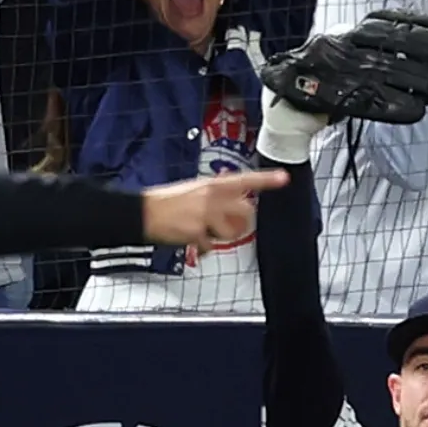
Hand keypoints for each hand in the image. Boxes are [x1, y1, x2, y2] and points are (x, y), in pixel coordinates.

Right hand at [142, 169, 288, 254]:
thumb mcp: (193, 190)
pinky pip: (211, 245)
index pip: (245, 180)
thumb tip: (230, 202)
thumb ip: (214, 194)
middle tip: (231, 227)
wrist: (143, 212)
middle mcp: (211, 197)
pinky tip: (193, 242)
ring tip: (208, 234)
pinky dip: (204, 248)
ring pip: (232, 231)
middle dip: (242, 223)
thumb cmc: (165, 202)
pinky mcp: (197, 232)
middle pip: (246, 211)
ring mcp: (205, 214)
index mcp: (212, 184)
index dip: (266, 180)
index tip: (284, 178)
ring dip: (223, 237)